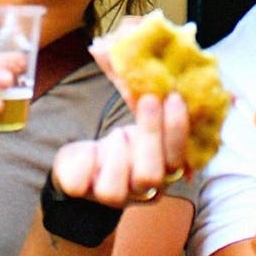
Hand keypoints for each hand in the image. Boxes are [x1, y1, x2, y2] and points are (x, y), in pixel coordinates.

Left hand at [51, 91, 189, 206]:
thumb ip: (146, 99)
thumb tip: (147, 60)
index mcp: (162, 174)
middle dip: (149, 134)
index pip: (177, 160)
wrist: (87, 165)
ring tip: (115, 135)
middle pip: (151, 176)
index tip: (173, 97)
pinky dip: (83, 159)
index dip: (176, 130)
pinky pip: (78, 183)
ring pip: (114, 189)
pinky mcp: (81, 192)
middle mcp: (140, 191)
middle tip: (148, 100)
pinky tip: (89, 150)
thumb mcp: (138, 121)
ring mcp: (110, 196)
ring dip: (116, 153)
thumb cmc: (123, 142)